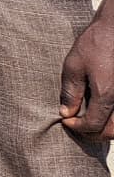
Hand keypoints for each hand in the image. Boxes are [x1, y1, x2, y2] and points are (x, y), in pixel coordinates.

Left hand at [59, 6, 113, 140]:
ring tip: (89, 121)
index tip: (66, 120)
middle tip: (77, 124)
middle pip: (111, 131)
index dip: (77, 127)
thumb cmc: (96, 43)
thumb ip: (71, 91)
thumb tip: (66, 112)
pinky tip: (102, 111)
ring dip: (106, 129)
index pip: (93, 125)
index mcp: (107, 95)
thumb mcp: (74, 65)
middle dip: (93, 133)